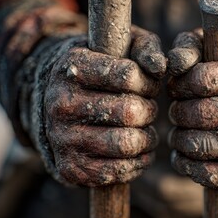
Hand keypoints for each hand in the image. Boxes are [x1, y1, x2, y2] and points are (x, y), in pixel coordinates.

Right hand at [36, 26, 165, 186]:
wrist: (57, 104)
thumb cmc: (99, 71)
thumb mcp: (119, 46)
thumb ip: (144, 49)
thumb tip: (161, 67)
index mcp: (72, 68)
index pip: (128, 75)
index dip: (148, 82)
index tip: (147, 85)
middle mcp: (60, 104)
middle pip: (129, 112)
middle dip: (149, 111)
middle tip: (147, 109)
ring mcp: (62, 138)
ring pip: (126, 144)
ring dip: (147, 138)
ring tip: (145, 129)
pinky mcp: (70, 167)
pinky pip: (117, 171)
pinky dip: (138, 162)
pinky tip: (138, 149)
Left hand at [167, 31, 217, 191]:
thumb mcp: (214, 51)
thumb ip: (189, 47)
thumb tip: (173, 63)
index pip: (199, 80)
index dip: (178, 85)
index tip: (177, 88)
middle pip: (195, 114)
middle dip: (176, 112)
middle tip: (178, 111)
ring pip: (193, 144)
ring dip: (177, 137)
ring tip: (183, 129)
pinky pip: (200, 173)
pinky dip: (183, 162)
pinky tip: (188, 150)